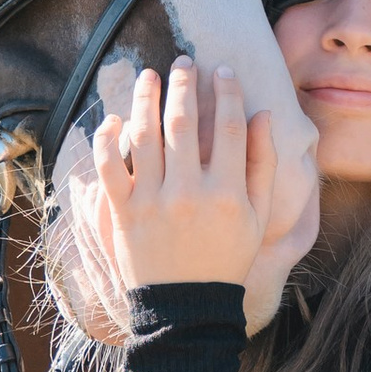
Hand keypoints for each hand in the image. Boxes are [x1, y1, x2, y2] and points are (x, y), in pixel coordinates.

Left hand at [95, 59, 308, 326]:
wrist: (187, 308)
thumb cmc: (226, 260)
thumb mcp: (258, 218)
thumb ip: (263, 166)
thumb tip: (261, 115)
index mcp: (227, 192)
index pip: (227, 126)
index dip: (226, 92)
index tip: (221, 71)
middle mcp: (189, 193)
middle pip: (182, 122)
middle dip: (183, 85)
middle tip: (182, 63)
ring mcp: (152, 202)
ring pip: (144, 136)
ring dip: (146, 99)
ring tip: (148, 77)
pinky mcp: (124, 213)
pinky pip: (109, 168)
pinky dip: (107, 140)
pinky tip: (114, 120)